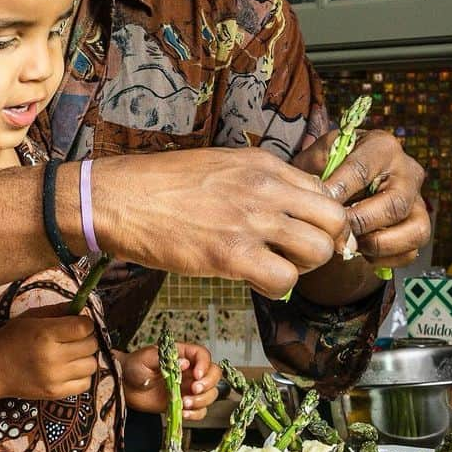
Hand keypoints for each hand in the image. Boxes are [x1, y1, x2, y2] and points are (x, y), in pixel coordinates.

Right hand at [0, 312, 99, 401]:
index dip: (85, 324)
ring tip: (71, 355)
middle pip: (91, 345)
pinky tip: (69, 370)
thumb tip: (83, 308)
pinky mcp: (55, 393)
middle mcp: (52, 357)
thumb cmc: (11, 338)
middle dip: (86, 339)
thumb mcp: (31, 317)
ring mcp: (55, 378)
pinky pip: (86, 384)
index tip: (78, 325)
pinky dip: (81, 376)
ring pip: (92, 365)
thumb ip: (58, 310)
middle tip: (73, 339)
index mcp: (45, 334)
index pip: (84, 327)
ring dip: (85, 358)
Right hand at [95, 148, 352, 299]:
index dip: (319, 219)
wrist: (117, 198)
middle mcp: (265, 187)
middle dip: (322, 244)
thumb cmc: (159, 186)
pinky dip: (276, 287)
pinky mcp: (231, 254)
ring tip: (272, 268)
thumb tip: (284, 208)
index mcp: (262, 164)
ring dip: (301, 268)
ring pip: (318, 251)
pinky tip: (253, 280)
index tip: (302, 234)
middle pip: (334, 220)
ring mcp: (250, 219)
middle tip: (294, 255)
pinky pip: (284, 279)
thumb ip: (256, 183)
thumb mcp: (219, 166)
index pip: (323, 191)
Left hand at [121, 343, 221, 420]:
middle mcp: (189, 372)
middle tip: (193, 390)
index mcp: (182, 355)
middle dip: (208, 384)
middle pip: (214, 375)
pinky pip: (199, 411)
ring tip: (184, 403)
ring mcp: (188, 389)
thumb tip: (184, 363)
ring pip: (210, 394)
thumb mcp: (146, 357)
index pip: (203, 356)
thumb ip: (165, 358)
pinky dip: (195, 414)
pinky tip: (183, 412)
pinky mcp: (183, 404)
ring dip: (201, 401)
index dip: (204, 365)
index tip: (196, 374)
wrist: (124, 386)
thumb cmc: (133, 367)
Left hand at [293, 128, 429, 270]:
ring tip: (351, 243)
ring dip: (377, 244)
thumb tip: (319, 193)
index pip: (361, 171)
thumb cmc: (331, 168)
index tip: (318, 207)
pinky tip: (362, 252)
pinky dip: (385, 258)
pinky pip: (411, 251)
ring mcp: (418, 201)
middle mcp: (408, 172)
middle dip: (360, 223)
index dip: (337, 193)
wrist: (347, 184)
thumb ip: (314, 166)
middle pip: (394, 204)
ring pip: (414, 230)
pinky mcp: (418, 227)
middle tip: (335, 232)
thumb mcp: (318, 157)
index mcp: (382, 147)